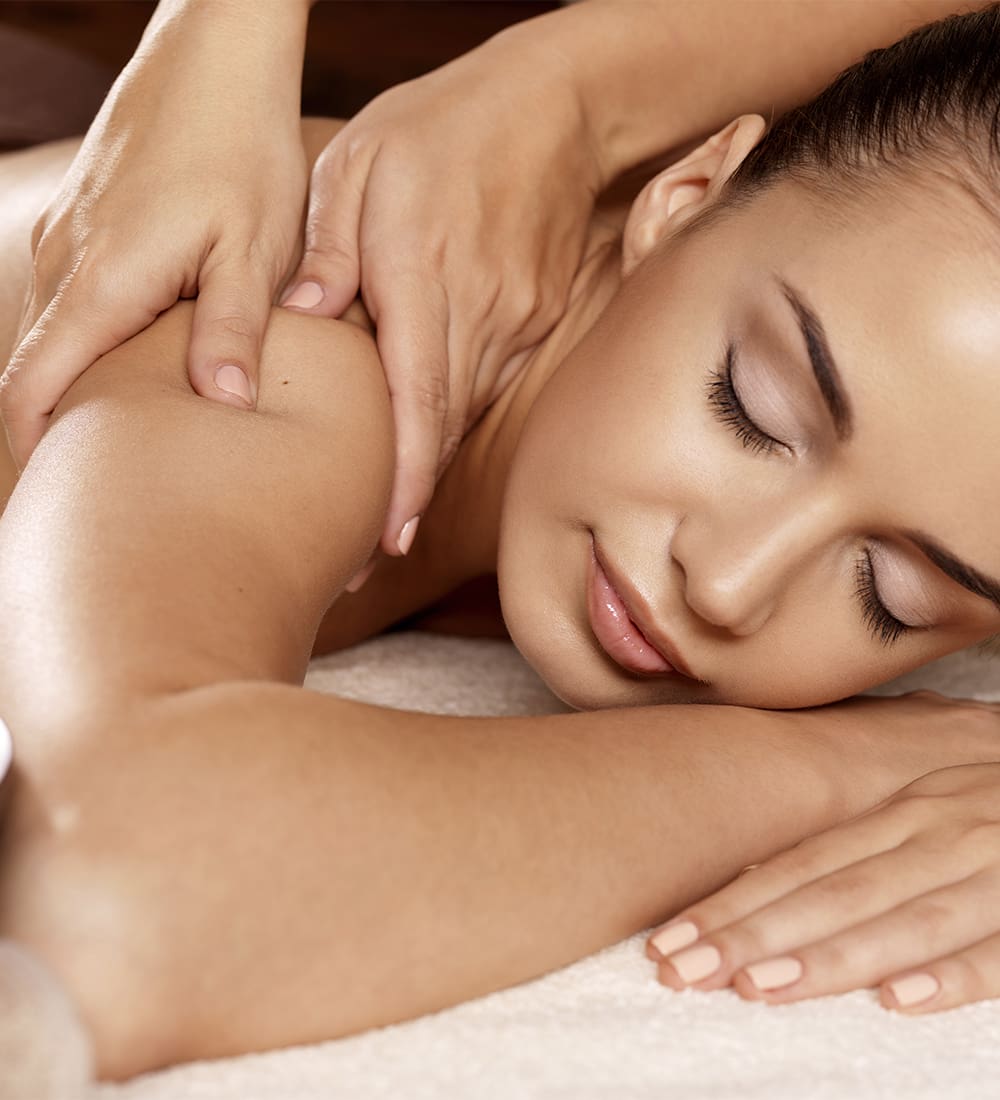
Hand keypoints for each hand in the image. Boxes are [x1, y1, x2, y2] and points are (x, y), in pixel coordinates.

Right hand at [1, 0, 308, 468]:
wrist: (214, 57)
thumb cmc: (242, 149)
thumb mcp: (253, 244)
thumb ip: (232, 325)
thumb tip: (222, 405)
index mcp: (101, 284)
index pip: (33, 391)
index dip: (32, 457)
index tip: (48, 509)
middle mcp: (66, 266)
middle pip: (34, 375)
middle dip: (53, 439)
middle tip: (90, 499)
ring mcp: (68, 242)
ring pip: (52, 340)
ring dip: (72, 396)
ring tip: (114, 454)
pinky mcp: (86, 227)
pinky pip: (70, 306)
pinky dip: (86, 352)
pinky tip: (130, 377)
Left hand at [279, 27, 604, 554]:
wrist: (554, 107)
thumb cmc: (443, 124)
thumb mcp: (360, 160)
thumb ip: (330, 242)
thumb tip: (304, 315)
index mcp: (426, 272)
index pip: (419, 395)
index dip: (405, 476)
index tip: (387, 539)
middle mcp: (480, 311)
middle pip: (442, 428)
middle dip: (403, 502)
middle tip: (360, 564)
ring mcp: (515, 321)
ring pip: (464, 416)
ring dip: (424, 472)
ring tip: (379, 525)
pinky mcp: (532, 321)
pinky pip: (484, 386)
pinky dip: (448, 426)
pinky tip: (418, 449)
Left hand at [647, 707, 999, 1012]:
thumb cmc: (996, 806)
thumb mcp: (922, 814)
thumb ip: (851, 850)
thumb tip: (753, 884)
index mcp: (903, 813)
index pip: (802, 863)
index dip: (733, 903)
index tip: (669, 939)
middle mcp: (941, 833)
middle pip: (834, 891)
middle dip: (752, 933)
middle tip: (680, 970)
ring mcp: (996, 869)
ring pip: (903, 918)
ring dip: (829, 955)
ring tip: (759, 988)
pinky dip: (952, 975)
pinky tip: (899, 1002)